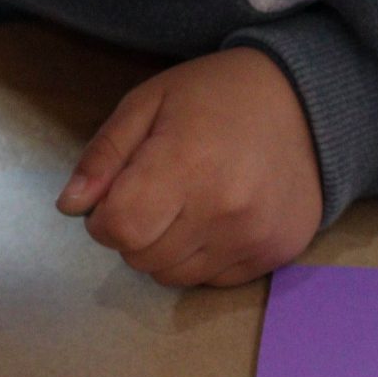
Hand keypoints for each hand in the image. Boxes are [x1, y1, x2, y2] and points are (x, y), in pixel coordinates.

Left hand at [56, 47, 323, 286]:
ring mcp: (254, 237)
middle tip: (157, 194)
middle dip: (134, 233)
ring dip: (166, 250)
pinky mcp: (276, 254)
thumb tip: (70, 207)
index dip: (105, 217)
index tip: (119, 195)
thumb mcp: (148, 103)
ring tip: (188, 206)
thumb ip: (105, 155)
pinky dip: (203, 258)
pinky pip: (213, 281)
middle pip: (141, 259)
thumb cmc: (218, 96)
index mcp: (186, 165)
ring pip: (174, 277)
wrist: (307, 102)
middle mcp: (224, 210)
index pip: (119, 229)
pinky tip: (219, 219)